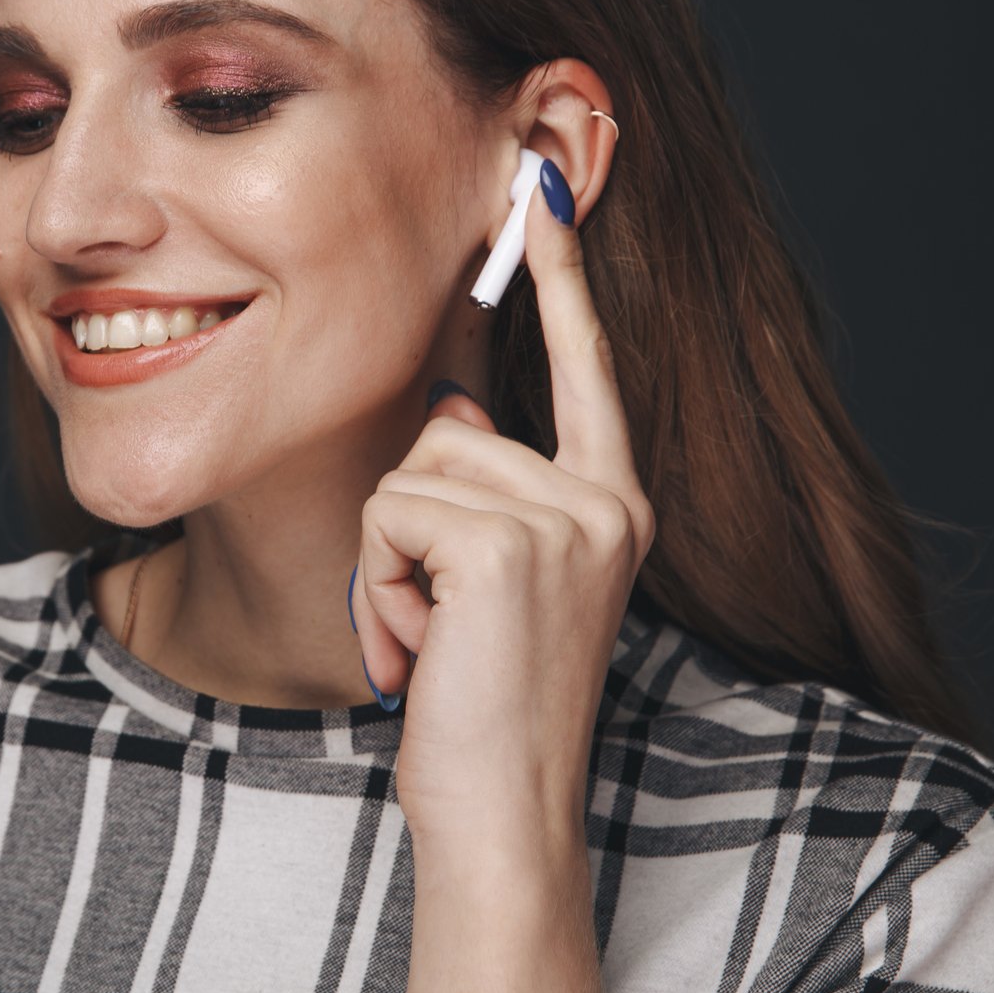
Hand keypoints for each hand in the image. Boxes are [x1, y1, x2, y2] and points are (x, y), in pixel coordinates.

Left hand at [349, 160, 655, 845]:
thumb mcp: (495, 582)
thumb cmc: (483, 702)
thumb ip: (484, 491)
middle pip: (446, 432)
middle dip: (407, 530)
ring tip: (435, 640)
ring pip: (409, 472)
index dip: (558, 273)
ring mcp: (569, 521)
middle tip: (441, 623)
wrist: (503, 811)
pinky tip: (422, 650)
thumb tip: (449, 412)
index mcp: (611, 503)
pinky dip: (381, 586)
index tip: (540, 180)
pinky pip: (390, 513)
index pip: (583, 365)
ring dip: (390, 565)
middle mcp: (607, 501)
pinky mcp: (511, 546)